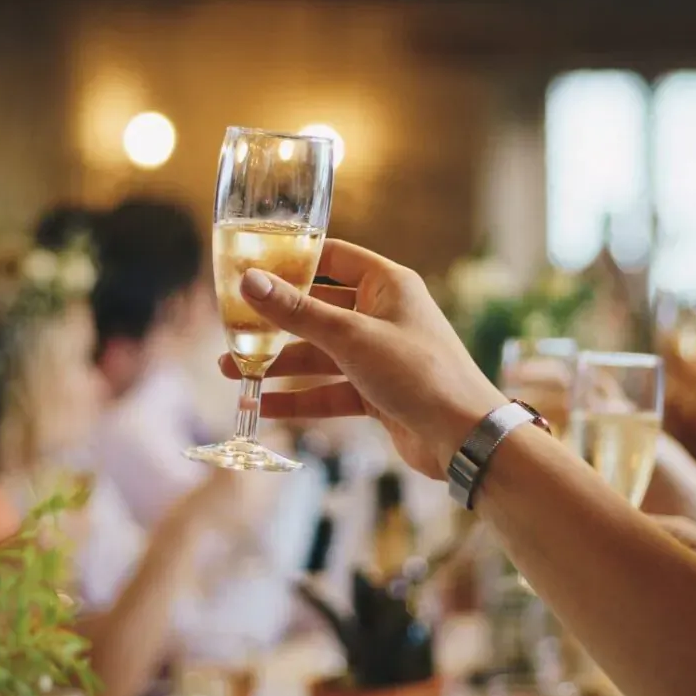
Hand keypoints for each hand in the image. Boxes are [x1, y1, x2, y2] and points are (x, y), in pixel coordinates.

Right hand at [220, 240, 505, 479]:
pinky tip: (263, 406)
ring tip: (233, 372)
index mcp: (387, 284)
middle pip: (318, 309)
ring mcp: (380, 355)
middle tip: (232, 329)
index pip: (332, 258)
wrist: (464, 437)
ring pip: (319, 353)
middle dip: (275, 323)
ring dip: (279, 363)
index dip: (292, 262)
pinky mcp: (377, 392)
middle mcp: (384, 314)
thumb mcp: (351, 338)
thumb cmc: (420, 374)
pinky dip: (298, 397)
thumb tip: (250, 282)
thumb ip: (297, 313)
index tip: (251, 268)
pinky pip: (329, 389)